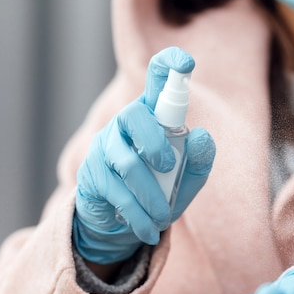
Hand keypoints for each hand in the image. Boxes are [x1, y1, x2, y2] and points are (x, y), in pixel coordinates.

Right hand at [73, 46, 215, 263]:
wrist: (123, 223)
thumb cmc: (160, 191)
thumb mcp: (186, 180)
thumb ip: (198, 161)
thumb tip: (202, 137)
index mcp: (153, 116)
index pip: (157, 81)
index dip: (169, 67)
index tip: (184, 62)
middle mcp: (125, 124)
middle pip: (134, 117)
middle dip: (154, 142)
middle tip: (168, 165)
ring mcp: (104, 147)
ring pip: (125, 162)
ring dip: (149, 194)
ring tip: (163, 217)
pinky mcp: (91, 175)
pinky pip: (115, 191)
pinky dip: (136, 214)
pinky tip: (149, 230)